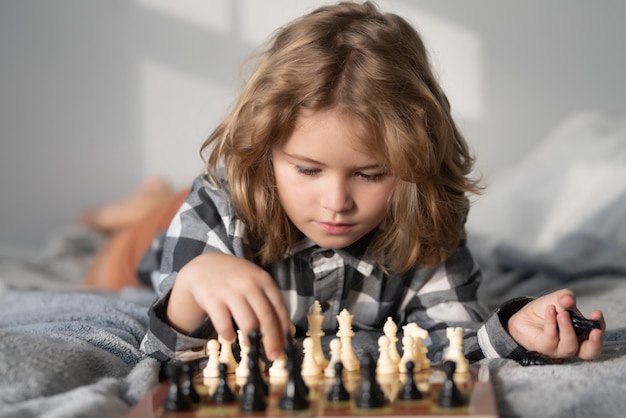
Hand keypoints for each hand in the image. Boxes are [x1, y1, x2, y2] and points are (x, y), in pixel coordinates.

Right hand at [166, 252, 290, 360]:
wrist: (204, 267)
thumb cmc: (236, 279)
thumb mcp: (255, 282)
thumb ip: (268, 302)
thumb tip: (282, 334)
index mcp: (264, 280)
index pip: (279, 308)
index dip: (284, 330)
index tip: (286, 346)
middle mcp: (249, 284)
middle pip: (266, 318)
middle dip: (272, 340)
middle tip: (273, 356)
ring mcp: (230, 291)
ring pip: (247, 323)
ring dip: (252, 340)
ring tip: (252, 347)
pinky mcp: (212, 299)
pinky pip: (224, 325)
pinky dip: (229, 336)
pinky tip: (230, 337)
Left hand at [507, 289, 604, 359]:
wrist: (525, 317)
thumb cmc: (547, 310)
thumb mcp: (559, 299)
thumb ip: (566, 297)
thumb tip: (568, 299)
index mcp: (582, 335)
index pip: (597, 335)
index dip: (599, 326)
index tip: (596, 313)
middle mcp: (574, 345)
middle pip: (590, 352)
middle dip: (595, 343)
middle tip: (596, 331)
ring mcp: (559, 349)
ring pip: (569, 346)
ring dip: (568, 329)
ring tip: (562, 313)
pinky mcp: (544, 348)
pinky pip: (550, 338)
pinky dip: (551, 323)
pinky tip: (550, 310)